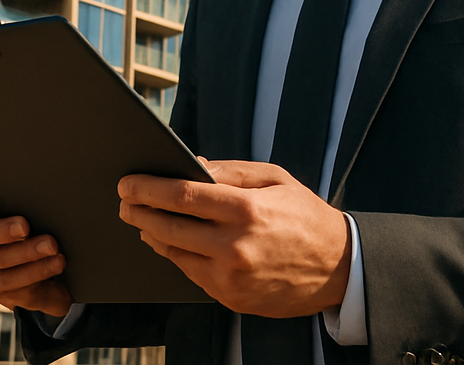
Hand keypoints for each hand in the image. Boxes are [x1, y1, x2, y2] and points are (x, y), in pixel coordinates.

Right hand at [0, 188, 71, 315]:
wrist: (49, 267)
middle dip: (0, 231)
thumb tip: (36, 191)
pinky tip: (56, 263)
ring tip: (51, 246)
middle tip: (25, 226)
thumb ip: (21, 201)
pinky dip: (38, 271)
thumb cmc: (35, 228)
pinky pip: (15, 284)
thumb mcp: (28, 211)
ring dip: (27, 253)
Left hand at [117, 159, 349, 317]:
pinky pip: (192, 274)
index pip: (182, 195)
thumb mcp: (274, 179)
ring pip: (175, 254)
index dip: (148, 188)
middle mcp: (235, 245)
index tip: (128, 183)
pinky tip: (170, 243)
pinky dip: (177, 256)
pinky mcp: (232, 298)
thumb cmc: (305, 216)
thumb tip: (191, 165)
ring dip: (153, 235)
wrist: (339, 268)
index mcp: (246, 209)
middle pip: (169, 227)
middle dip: (140, 212)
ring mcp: (231, 276)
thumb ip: (230, 172)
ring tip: (141, 220)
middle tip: (124, 202)